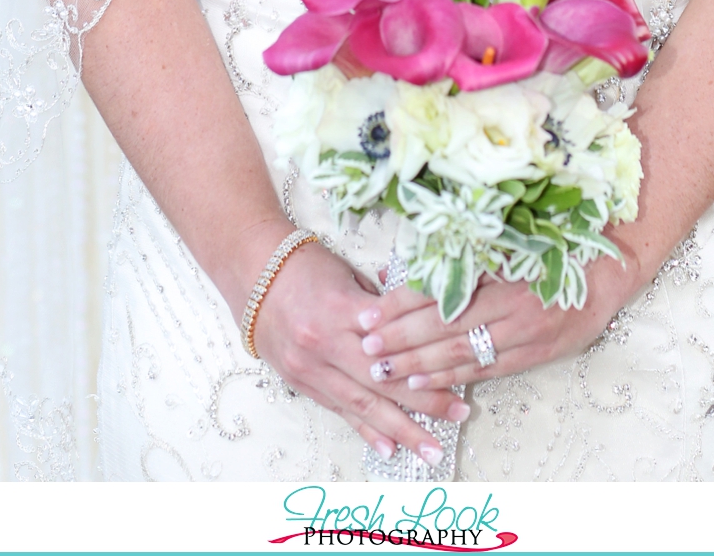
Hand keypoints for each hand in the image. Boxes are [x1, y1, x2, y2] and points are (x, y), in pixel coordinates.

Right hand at [249, 238, 469, 463]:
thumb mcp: (348, 276)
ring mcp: (309, 369)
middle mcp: (323, 346)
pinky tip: (389, 449)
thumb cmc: (305, 265)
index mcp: (340, 311)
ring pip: (362, 406)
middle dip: (425, 403)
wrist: (252, 272)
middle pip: (382, 382)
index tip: (461, 370)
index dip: (427, 362)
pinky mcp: (301, 383)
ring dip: (400, 430)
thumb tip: (420, 326)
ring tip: (431, 449)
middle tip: (459, 414)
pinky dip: (365, 431)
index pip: (393, 345)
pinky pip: (339, 411)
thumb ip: (381, 308)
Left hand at [354, 257, 634, 391]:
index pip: (439, 290)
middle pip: (443, 326)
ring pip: (460, 352)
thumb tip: (415, 264)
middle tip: (365, 348)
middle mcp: (508, 304)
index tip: (369, 312)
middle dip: (400, 338)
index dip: (401, 303)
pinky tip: (423, 382)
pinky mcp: (534, 356)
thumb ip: (468, 255)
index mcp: (499, 269)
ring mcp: (522, 334)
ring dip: (417, 363)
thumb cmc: (556, 249)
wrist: (609, 272)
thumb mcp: (512, 243)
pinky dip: (451, 377)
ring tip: (383, 370)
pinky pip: (485, 369)